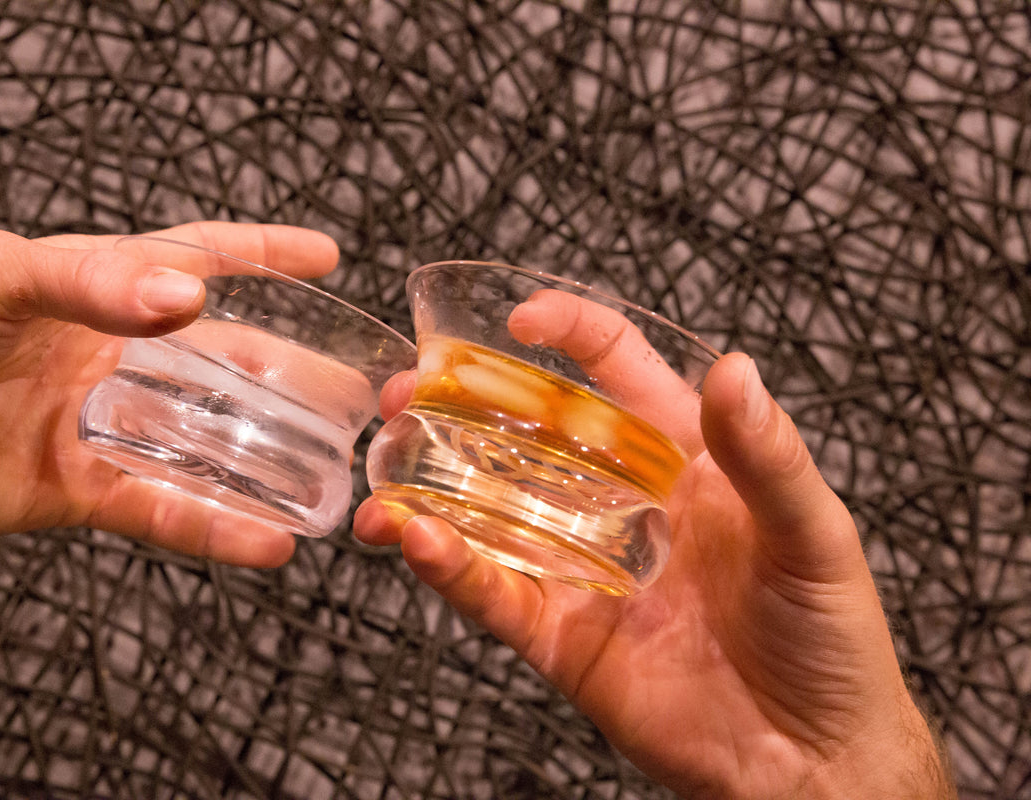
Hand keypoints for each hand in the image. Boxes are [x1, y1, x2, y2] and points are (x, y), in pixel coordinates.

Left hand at [0, 222, 337, 566]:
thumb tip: (188, 297)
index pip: (195, 259)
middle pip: (221, 363)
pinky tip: (262, 538)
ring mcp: (97, 423)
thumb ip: (90, 282)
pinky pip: (157, 507)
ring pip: (203, 443)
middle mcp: (110, 353)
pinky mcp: (75, 488)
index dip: (261, 254)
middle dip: (290, 375)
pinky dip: (211, 525)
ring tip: (329, 476)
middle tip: (353, 392)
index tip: (324, 255)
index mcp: (95, 287)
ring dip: (267, 462)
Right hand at [354, 292, 954, 797]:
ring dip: (429, 488)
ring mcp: (583, 569)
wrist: (812, 761)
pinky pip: (495, 594)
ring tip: (385, 470)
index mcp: (679, 460)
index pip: (614, 373)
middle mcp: (618, 504)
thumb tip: (736, 368)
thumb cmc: (829, 637)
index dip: (568, 334)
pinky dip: (453, 566)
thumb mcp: (813, 535)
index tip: (518, 321)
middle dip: (460, 407)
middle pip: (525, 436)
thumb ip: (768, 455)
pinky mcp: (560, 636)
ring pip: (490, 514)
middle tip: (407, 392)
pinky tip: (419, 538)